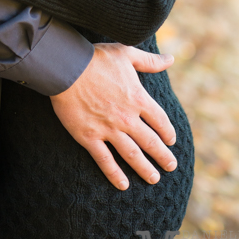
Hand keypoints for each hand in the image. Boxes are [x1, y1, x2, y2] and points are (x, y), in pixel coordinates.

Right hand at [50, 42, 176, 189]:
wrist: (67, 67)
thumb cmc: (96, 58)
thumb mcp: (126, 54)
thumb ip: (149, 61)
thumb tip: (170, 59)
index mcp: (137, 98)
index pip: (160, 121)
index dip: (167, 132)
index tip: (171, 140)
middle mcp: (126, 117)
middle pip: (150, 142)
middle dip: (162, 156)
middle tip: (171, 166)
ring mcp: (108, 129)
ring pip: (132, 154)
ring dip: (144, 168)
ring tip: (154, 178)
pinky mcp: (89, 137)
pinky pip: (105, 160)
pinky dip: (114, 174)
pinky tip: (123, 184)